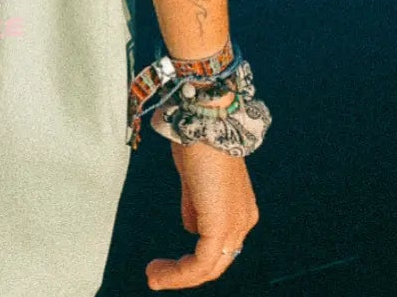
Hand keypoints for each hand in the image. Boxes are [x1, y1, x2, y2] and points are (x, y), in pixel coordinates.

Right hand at [146, 140, 258, 288]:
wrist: (207, 121)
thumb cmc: (199, 140)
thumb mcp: (194, 178)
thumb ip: (194, 204)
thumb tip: (190, 226)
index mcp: (239, 209)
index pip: (218, 247)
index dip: (193, 260)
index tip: (166, 263)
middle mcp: (242, 222)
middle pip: (215, 263)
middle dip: (183, 274)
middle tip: (155, 274)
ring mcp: (235, 226)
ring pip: (209, 267)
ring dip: (178, 276)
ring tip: (153, 276)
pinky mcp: (221, 227)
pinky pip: (201, 264)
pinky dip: (179, 274)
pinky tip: (160, 273)